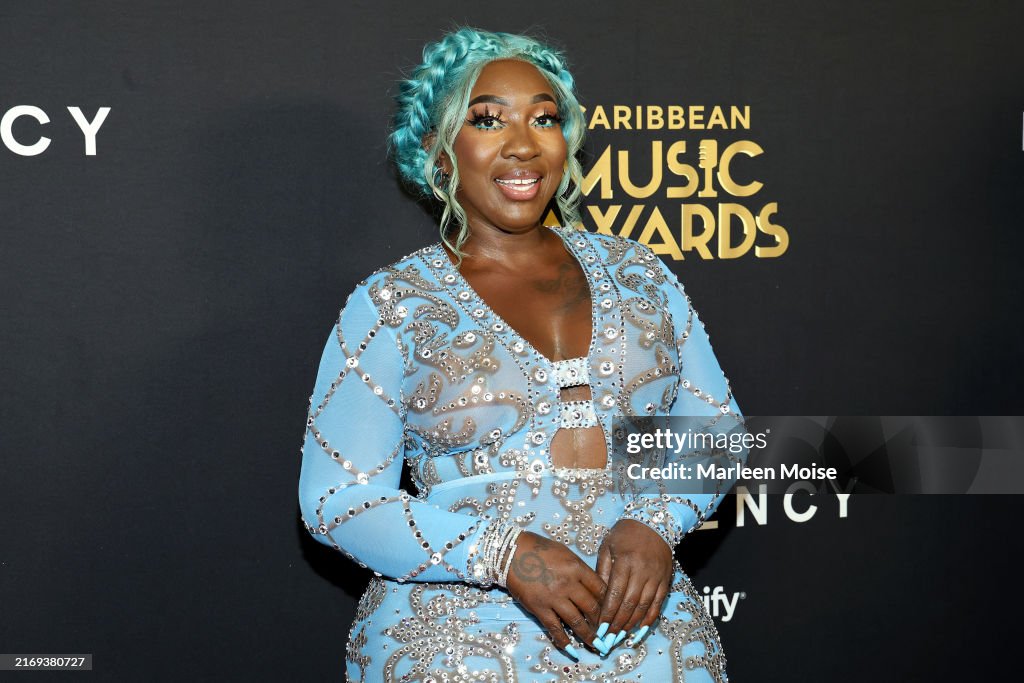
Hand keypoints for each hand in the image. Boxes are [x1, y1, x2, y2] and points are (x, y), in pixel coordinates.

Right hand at [504, 531, 605, 657]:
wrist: (512, 552)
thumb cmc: (541, 549)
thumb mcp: (567, 554)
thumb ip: (581, 571)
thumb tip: (595, 588)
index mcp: (578, 568)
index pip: (601, 590)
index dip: (610, 604)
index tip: (613, 614)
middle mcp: (569, 584)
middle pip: (592, 608)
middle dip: (602, 624)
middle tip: (608, 634)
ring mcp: (554, 598)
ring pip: (577, 622)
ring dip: (589, 637)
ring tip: (597, 647)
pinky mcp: (539, 608)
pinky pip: (555, 629)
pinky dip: (564, 641)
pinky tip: (572, 650)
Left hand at [594, 519, 672, 650]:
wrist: (653, 523)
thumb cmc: (625, 534)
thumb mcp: (607, 547)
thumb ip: (603, 571)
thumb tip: (598, 597)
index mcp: (625, 562)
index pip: (615, 593)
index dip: (607, 613)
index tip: (599, 628)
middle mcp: (642, 571)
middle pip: (629, 603)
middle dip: (618, 624)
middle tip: (608, 638)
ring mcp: (656, 577)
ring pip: (644, 606)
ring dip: (632, 624)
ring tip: (621, 637)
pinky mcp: (665, 580)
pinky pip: (658, 604)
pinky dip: (649, 619)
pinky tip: (640, 630)